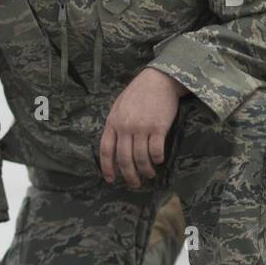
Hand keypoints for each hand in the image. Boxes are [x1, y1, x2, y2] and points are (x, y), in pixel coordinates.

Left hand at [100, 67, 187, 187]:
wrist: (158, 80)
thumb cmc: (138, 93)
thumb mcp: (119, 107)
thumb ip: (115, 125)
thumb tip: (114, 146)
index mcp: (112, 123)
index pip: (106, 150)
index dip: (107, 167)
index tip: (110, 179)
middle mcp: (125, 127)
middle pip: (124, 158)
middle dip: (129, 175)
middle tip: (134, 184)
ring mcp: (141, 127)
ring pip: (140, 157)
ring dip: (145, 169)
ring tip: (149, 174)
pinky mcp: (158, 127)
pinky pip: (156, 150)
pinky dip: (157, 159)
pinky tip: (159, 160)